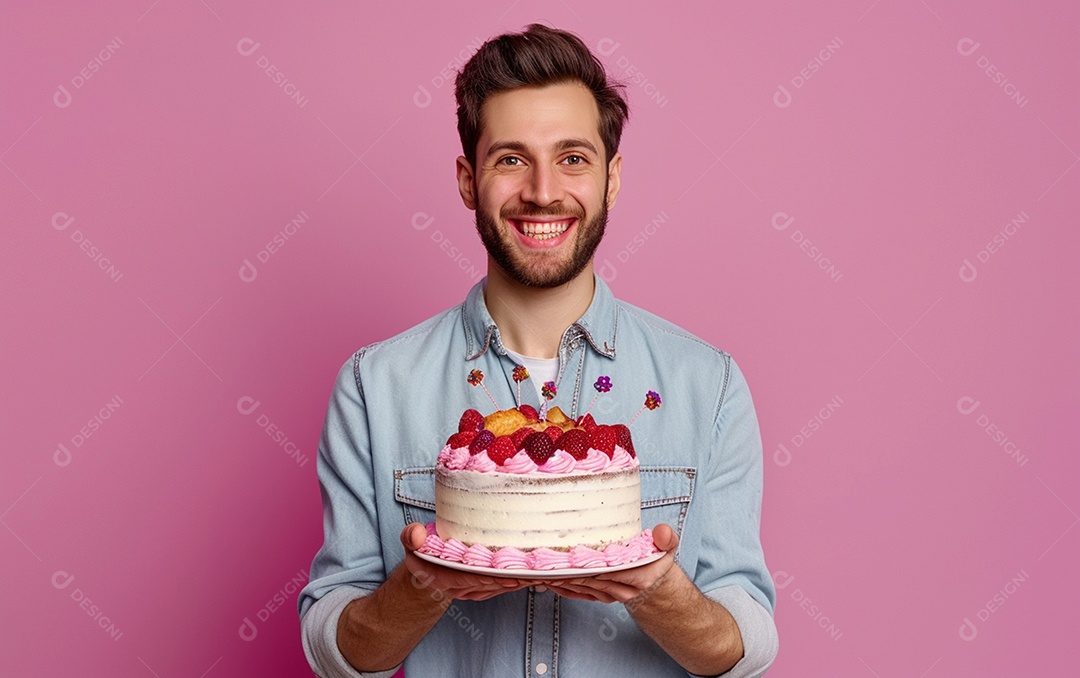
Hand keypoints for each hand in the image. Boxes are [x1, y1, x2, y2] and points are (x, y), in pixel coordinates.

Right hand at [399, 523, 531, 601]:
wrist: (426, 574)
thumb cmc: (422, 555)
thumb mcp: (412, 544)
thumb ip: (411, 537)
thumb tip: (416, 534)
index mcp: (446, 578)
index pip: (473, 577)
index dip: (494, 575)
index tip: (514, 572)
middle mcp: (464, 587)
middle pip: (494, 582)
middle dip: (516, 576)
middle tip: (539, 568)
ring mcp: (477, 589)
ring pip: (504, 585)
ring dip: (523, 578)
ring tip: (544, 569)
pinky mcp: (487, 587)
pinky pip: (506, 583)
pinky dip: (522, 578)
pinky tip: (538, 571)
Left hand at [541, 524, 679, 603]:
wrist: (655, 581)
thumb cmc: (656, 559)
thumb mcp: (666, 546)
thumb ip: (666, 539)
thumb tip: (662, 532)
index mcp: (637, 577)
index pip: (608, 571)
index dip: (586, 566)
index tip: (568, 559)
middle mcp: (621, 590)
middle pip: (589, 580)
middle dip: (566, 571)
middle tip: (544, 562)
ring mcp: (608, 595)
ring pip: (580, 587)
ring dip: (560, 579)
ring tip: (540, 569)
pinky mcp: (598, 596)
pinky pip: (577, 594)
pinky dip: (561, 587)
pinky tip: (547, 580)